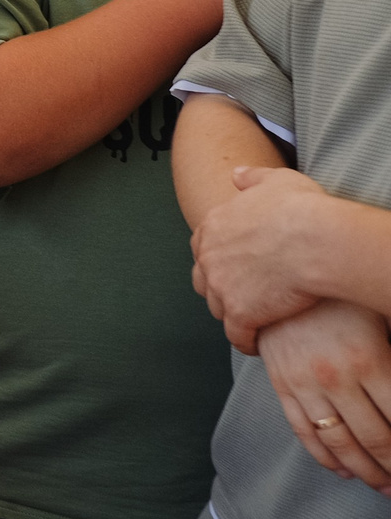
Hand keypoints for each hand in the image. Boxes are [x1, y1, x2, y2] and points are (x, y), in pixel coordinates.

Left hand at [194, 166, 334, 348]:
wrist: (316, 241)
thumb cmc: (302, 209)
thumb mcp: (276, 181)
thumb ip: (252, 179)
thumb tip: (236, 175)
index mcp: (214, 225)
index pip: (203, 246)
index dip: (219, 257)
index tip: (234, 265)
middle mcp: (209, 256)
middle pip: (204, 279)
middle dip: (219, 287)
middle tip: (241, 294)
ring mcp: (220, 287)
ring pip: (217, 308)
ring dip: (231, 314)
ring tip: (251, 319)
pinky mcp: (239, 314)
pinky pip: (236, 336)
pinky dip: (245, 341)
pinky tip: (257, 344)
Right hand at [253, 300, 390, 493]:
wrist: (277, 267)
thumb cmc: (340, 289)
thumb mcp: (382, 314)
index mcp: (368, 359)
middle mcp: (335, 377)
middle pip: (376, 438)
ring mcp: (304, 383)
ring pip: (339, 442)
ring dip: (366, 470)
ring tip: (384, 487)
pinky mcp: (281, 383)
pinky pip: (302, 430)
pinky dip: (324, 457)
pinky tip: (343, 470)